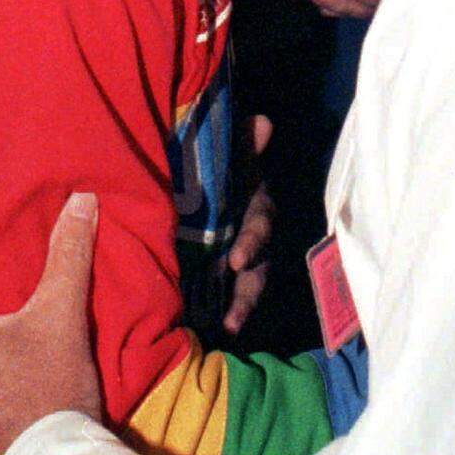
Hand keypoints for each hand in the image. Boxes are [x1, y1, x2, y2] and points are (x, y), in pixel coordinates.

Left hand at [223, 115, 274, 335]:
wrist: (191, 190)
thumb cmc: (214, 171)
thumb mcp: (225, 158)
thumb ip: (242, 146)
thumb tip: (263, 121)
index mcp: (253, 205)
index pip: (261, 223)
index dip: (253, 240)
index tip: (238, 260)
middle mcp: (252, 234)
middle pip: (259, 265)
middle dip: (248, 290)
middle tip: (233, 314)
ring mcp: (241, 259)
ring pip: (249, 286)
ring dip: (241, 308)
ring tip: (228, 329)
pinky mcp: (224, 276)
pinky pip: (230, 298)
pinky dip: (225, 315)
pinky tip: (213, 333)